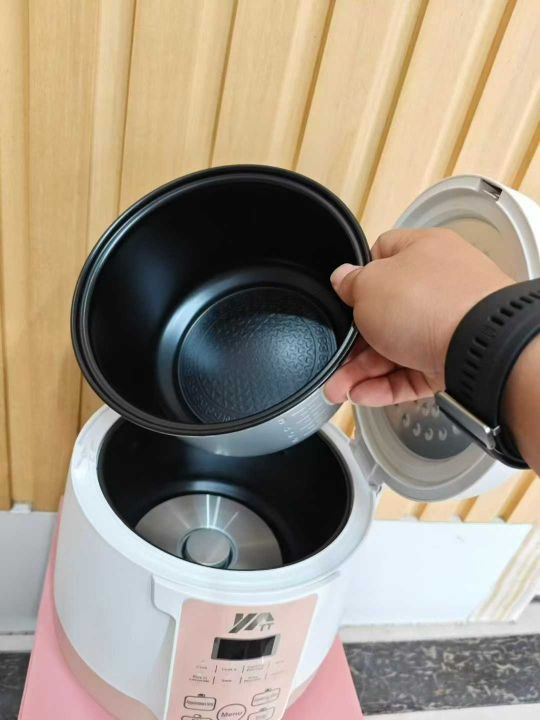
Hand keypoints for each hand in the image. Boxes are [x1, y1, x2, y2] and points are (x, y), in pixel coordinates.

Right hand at [324, 228, 512, 405]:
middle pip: (385, 312)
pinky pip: (413, 373)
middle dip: (354, 340)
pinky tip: (361, 395)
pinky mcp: (454, 361)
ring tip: (338, 389)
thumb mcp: (369, 285)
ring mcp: (448, 325)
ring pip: (396, 348)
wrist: (479, 348)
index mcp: (422, 252)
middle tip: (335, 357)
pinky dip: (386, 385)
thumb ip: (351, 283)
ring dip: (363, 370)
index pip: (384, 254)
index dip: (359, 276)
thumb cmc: (426, 303)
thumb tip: (342, 278)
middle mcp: (438, 286)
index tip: (342, 297)